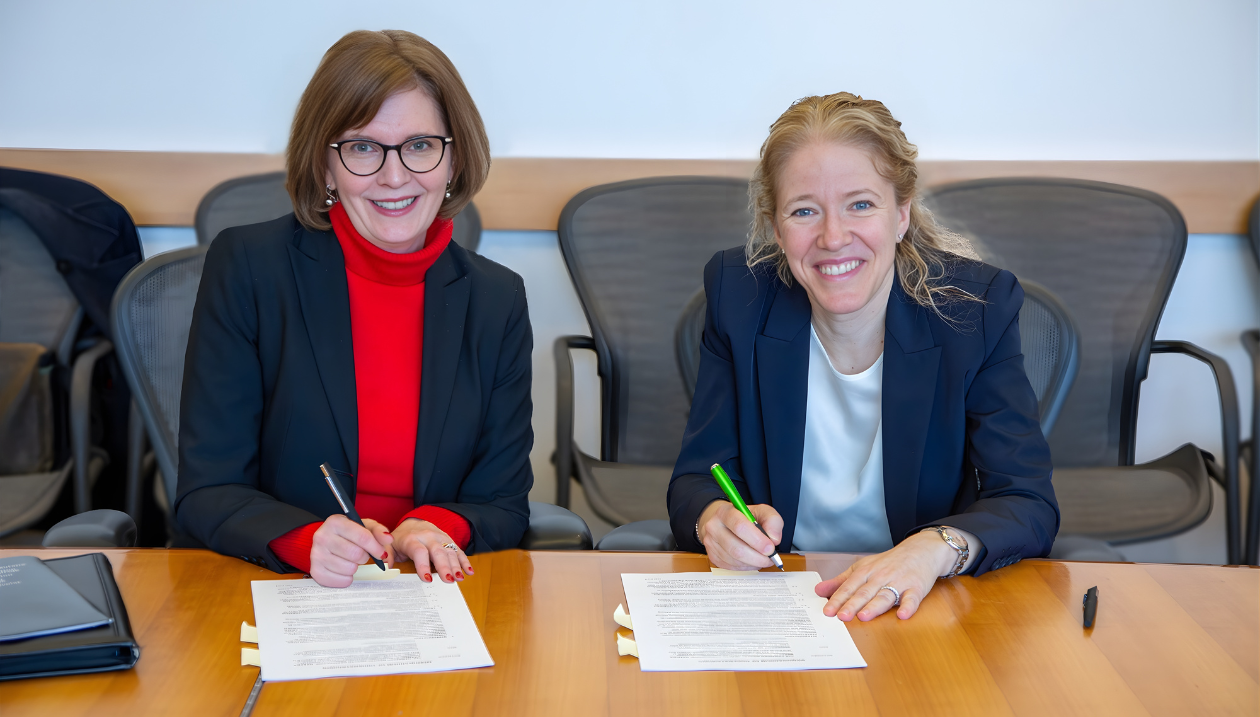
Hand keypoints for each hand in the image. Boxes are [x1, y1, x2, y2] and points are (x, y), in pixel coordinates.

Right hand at [309, 515, 392, 587]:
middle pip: (356, 554)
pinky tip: (344, 569)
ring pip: (349, 568)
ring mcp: (316, 555)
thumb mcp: (365, 526)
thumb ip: (378, 531)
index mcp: (335, 522)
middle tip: (361, 555)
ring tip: (350, 560)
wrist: (328, 541)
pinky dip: (347, 578)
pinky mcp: (315, 571)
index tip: (381, 553)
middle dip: (364, 557)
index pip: (362, 537)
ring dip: (355, 567)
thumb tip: (388, 539)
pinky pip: (340, 581)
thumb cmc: (349, 534)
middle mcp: (322, 537)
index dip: (376, 548)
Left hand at [390, 519, 473, 584]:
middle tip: (448, 580)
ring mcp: (440, 538)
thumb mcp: (390, 545)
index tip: (426, 579)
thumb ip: (387, 554)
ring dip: (456, 565)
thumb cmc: (401, 539)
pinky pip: (458, 550)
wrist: (414, 523)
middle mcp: (428, 537)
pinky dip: (465, 561)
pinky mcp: (449, 540)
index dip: (423, 565)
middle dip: (444, 566)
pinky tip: (469, 571)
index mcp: (412, 539)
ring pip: (450, 551)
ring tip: (460, 578)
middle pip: (437, 552)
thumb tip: (385, 566)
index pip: (419, 551)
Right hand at [697, 501, 783, 569]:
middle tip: (771, 557)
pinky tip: (752, 560)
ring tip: (763, 558)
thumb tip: (774, 539)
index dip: (757, 540)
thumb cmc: (745, 517)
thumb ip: (772, 521)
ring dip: (754, 563)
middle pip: (736, 548)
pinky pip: (732, 567)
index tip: (770, 548)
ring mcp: (711, 543)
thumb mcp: (762, 511)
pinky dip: (747, 566)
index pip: (739, 527)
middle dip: (758, 557)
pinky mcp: (713, 557)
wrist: (726, 523)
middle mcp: (714, 527)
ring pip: (735, 560)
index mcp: (725, 512)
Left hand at [814, 530, 957, 620]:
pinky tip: (902, 615)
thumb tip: (819, 590)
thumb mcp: (863, 567)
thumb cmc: (889, 562)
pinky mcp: (916, 588)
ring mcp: (899, 582)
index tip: (827, 611)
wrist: (921, 550)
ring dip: (874, 606)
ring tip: (864, 616)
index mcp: (866, 572)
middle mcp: (881, 577)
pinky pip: (912, 598)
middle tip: (841, 616)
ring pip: (885, 596)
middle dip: (852, 604)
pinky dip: (908, 607)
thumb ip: (841, 581)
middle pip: (865, 592)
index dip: (838, 599)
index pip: (849, 587)